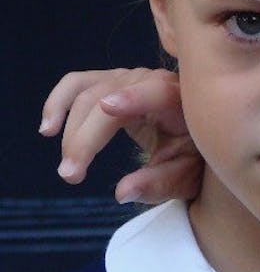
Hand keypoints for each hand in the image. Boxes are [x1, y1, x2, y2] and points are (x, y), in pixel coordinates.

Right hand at [39, 68, 202, 203]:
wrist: (199, 139)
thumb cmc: (197, 158)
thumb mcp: (187, 176)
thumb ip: (160, 183)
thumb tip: (121, 193)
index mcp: (179, 99)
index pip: (156, 91)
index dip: (134, 96)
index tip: (109, 107)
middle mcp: (154, 81)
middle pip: (108, 97)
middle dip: (85, 136)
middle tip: (72, 176)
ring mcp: (130, 78)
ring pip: (88, 93)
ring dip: (70, 128)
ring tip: (66, 166)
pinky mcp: (112, 82)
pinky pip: (78, 84)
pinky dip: (58, 102)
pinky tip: (48, 129)